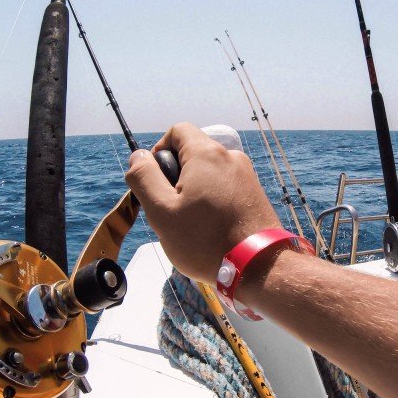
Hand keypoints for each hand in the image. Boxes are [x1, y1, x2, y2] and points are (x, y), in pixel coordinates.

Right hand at [124, 123, 280, 283]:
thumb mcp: (162, 211)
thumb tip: (138, 156)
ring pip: (209, 173)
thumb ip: (144, 178)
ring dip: (194, 192)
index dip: (159, 150)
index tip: (156, 180)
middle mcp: (231, 157)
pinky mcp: (256, 194)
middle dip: (175, 176)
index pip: (177, 130)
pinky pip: (226, 187)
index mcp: (207, 154)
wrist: (259, 266)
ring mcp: (247, 175)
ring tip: (192, 225)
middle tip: (171, 211)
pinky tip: (212, 229)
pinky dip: (213, 201)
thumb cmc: (205, 241)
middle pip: (193, 153)